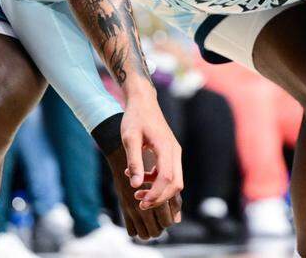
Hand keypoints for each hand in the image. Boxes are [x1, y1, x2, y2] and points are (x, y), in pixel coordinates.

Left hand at [120, 94, 182, 209]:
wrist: (143, 101)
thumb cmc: (135, 118)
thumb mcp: (129, 138)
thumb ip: (134, 161)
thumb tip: (136, 185)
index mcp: (165, 147)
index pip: (167, 178)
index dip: (156, 194)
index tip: (141, 203)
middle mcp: (174, 151)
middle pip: (176, 183)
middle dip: (160, 198)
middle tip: (140, 204)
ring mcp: (174, 152)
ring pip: (174, 180)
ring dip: (158, 191)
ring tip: (137, 194)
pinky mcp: (170, 152)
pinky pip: (169, 173)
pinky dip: (156, 181)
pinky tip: (140, 178)